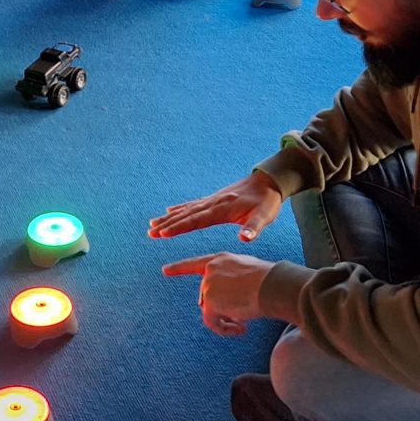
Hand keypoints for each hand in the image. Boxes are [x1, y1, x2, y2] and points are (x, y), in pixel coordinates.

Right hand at [149, 172, 283, 242]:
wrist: (269, 181)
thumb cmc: (267, 202)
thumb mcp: (265, 216)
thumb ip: (254, 228)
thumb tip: (245, 239)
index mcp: (223, 209)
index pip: (197, 220)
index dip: (179, 227)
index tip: (163, 233)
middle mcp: (214, 203)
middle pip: (186, 215)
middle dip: (167, 224)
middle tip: (150, 232)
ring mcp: (212, 200)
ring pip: (186, 209)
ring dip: (169, 217)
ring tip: (152, 224)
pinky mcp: (214, 199)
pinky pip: (193, 204)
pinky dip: (180, 208)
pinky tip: (169, 210)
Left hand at [161, 251, 273, 336]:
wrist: (272, 285)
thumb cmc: (267, 281)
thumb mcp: (245, 273)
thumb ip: (229, 281)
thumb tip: (218, 303)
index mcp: (220, 259)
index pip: (195, 263)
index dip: (179, 268)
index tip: (165, 270)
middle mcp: (210, 270)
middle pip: (206, 296)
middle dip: (220, 310)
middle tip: (239, 321)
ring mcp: (208, 285)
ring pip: (210, 311)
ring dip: (224, 322)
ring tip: (242, 325)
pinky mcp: (210, 301)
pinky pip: (212, 322)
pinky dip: (224, 329)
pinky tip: (240, 329)